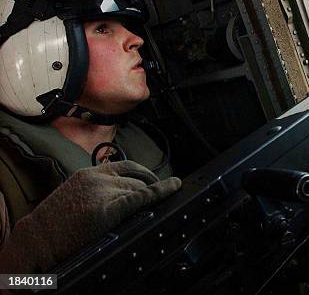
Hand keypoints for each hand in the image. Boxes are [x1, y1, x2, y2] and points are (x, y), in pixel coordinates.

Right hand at [0, 161, 180, 272]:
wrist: (36, 241)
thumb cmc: (55, 226)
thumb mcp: (76, 197)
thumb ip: (98, 190)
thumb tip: (125, 192)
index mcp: (89, 174)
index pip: (125, 165)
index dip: (145, 172)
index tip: (158, 177)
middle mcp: (97, 178)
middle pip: (136, 177)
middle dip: (152, 185)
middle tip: (165, 192)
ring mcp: (103, 193)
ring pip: (139, 188)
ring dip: (154, 194)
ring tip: (167, 197)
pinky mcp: (108, 209)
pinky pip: (142, 197)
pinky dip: (161, 192)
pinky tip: (173, 188)